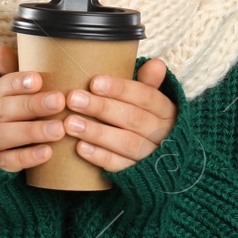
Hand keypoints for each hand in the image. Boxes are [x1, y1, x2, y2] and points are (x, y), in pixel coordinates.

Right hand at [0, 45, 65, 172]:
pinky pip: (6, 161)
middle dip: (30, 105)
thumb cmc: (15, 117)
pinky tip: (48, 153)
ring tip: (59, 129)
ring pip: (1, 135)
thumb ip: (12, 75)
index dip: (16, 83)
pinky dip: (26, 157)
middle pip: (1, 110)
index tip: (38, 80)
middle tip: (58, 101)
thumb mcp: (14, 96)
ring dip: (31, 131)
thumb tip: (2, 50)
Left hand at [63, 58, 178, 172]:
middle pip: (133, 119)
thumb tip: (156, 63)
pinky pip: (120, 166)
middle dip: (102, 108)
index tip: (94, 82)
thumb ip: (149, 84)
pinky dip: (100, 157)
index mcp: (166, 111)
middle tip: (73, 99)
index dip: (121, 89)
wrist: (163, 165)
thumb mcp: (152, 104)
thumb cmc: (149, 123)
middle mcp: (162, 133)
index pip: (146, 97)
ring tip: (70, 123)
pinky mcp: (138, 174)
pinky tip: (80, 148)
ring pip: (126, 143)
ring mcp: (151, 156)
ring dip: (97, 133)